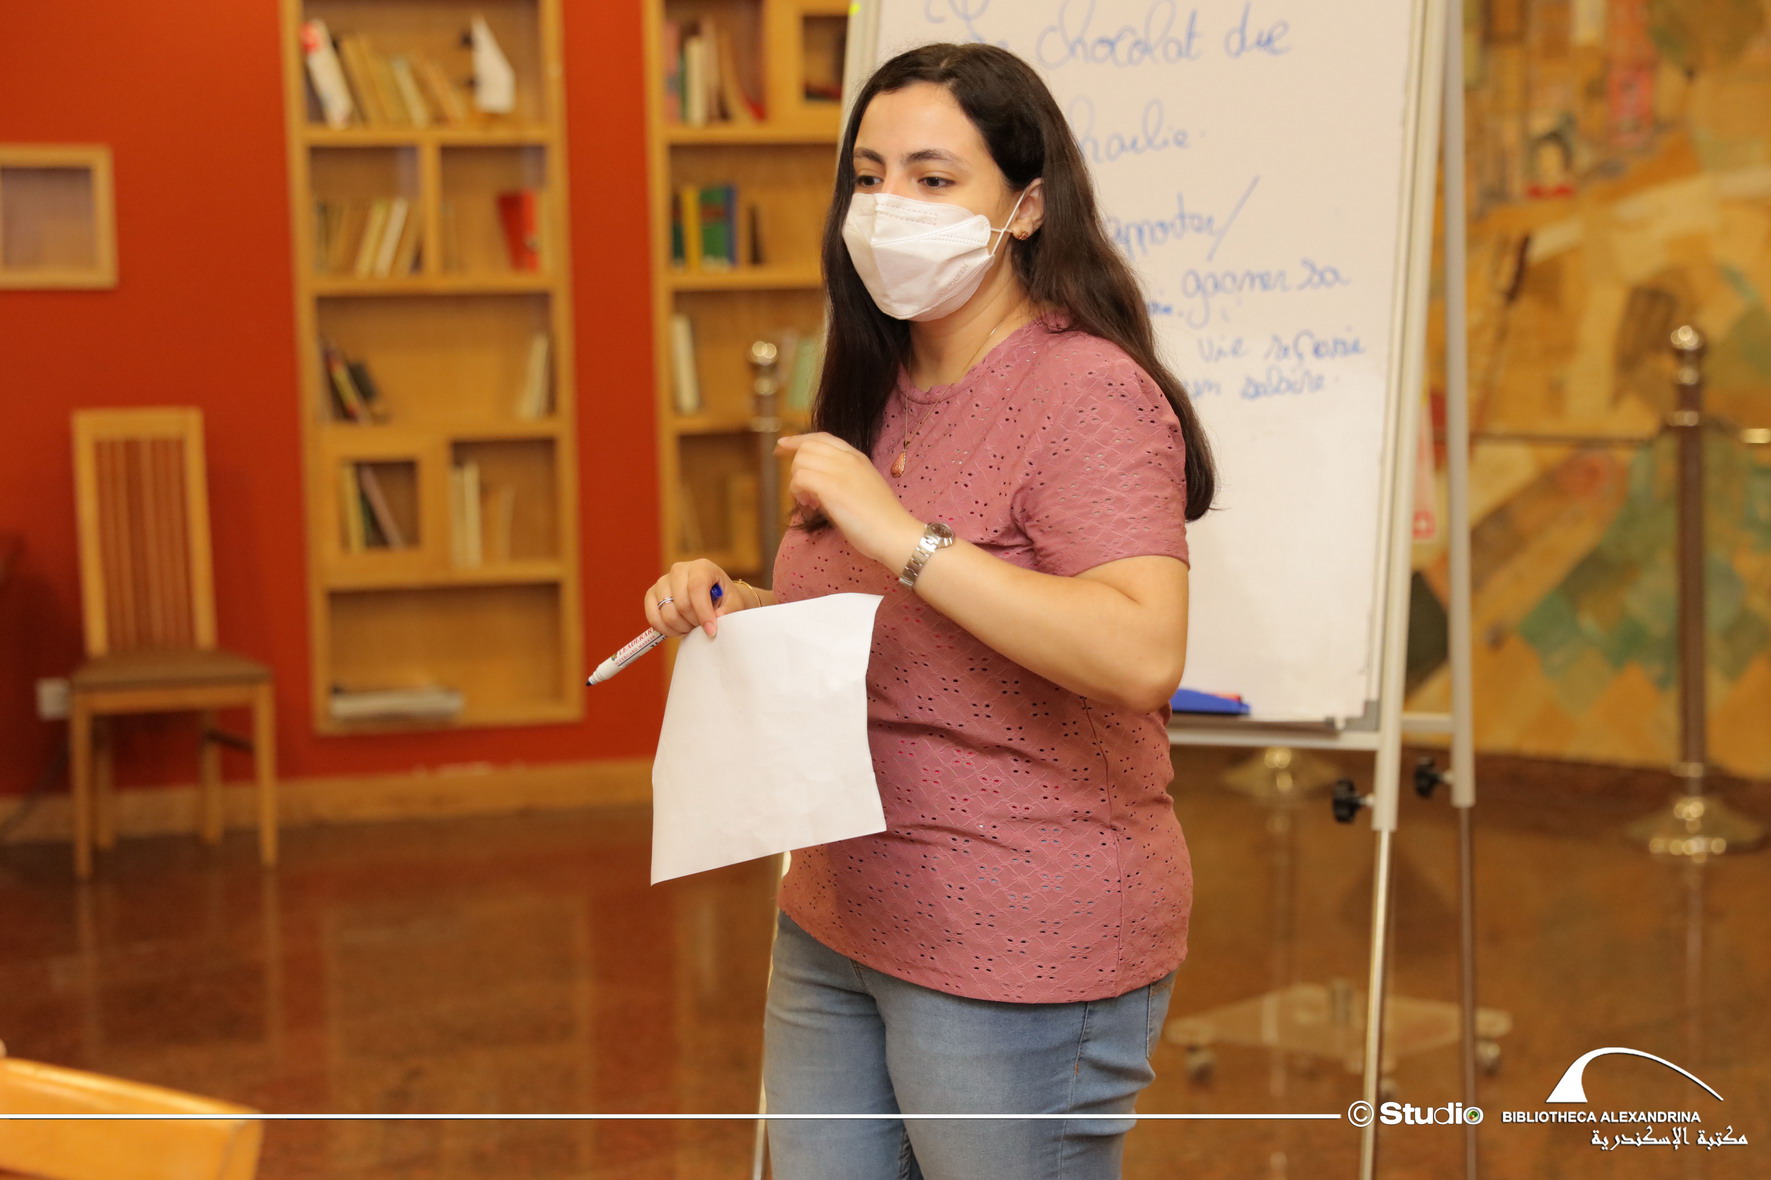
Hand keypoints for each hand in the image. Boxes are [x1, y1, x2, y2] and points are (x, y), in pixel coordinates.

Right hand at [644, 559, 748, 638]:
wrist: (714, 598)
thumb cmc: (726, 600)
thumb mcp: (735, 604)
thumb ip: (729, 611)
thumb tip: (716, 618)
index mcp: (702, 567)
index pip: (697, 587)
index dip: (703, 612)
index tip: (711, 631)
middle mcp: (679, 569)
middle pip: (682, 604)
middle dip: (694, 622)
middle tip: (703, 627)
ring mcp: (663, 581)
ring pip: (667, 613)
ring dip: (681, 627)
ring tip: (693, 626)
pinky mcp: (651, 594)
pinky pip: (653, 617)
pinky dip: (666, 629)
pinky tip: (679, 629)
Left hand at [776, 433, 923, 570]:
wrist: (896, 533)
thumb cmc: (881, 519)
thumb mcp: (863, 487)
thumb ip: (842, 478)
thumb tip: (814, 484)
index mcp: (857, 456)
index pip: (822, 437)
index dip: (798, 439)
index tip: (782, 445)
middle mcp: (848, 458)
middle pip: (807, 447)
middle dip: (795, 466)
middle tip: (800, 491)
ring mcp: (840, 471)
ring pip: (800, 462)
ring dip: (797, 483)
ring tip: (810, 502)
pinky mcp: (832, 488)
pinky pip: (800, 479)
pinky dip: (799, 492)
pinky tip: (811, 506)